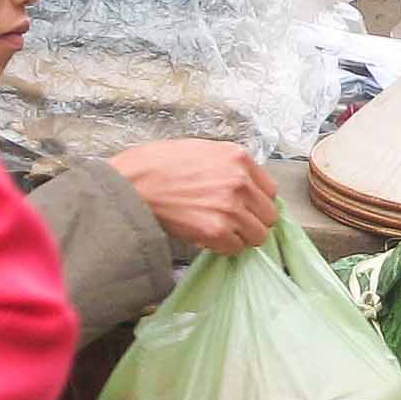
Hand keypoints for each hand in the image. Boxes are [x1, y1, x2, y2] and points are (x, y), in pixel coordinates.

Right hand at [108, 140, 279, 254]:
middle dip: (253, 221)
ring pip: (258, 236)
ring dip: (241, 237)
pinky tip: (207, 237)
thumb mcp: (200, 150)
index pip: (270, 190)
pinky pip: (235, 248)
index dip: (257, 201)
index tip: (245, 207)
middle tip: (233, 222)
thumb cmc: (155, 165)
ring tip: (220, 231)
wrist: (130, 185)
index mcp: (238, 157)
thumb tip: (245, 185)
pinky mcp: (216, 231)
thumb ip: (228, 166)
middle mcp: (240, 181)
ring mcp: (230, 207)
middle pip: (269, 215)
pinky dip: (223, 247)